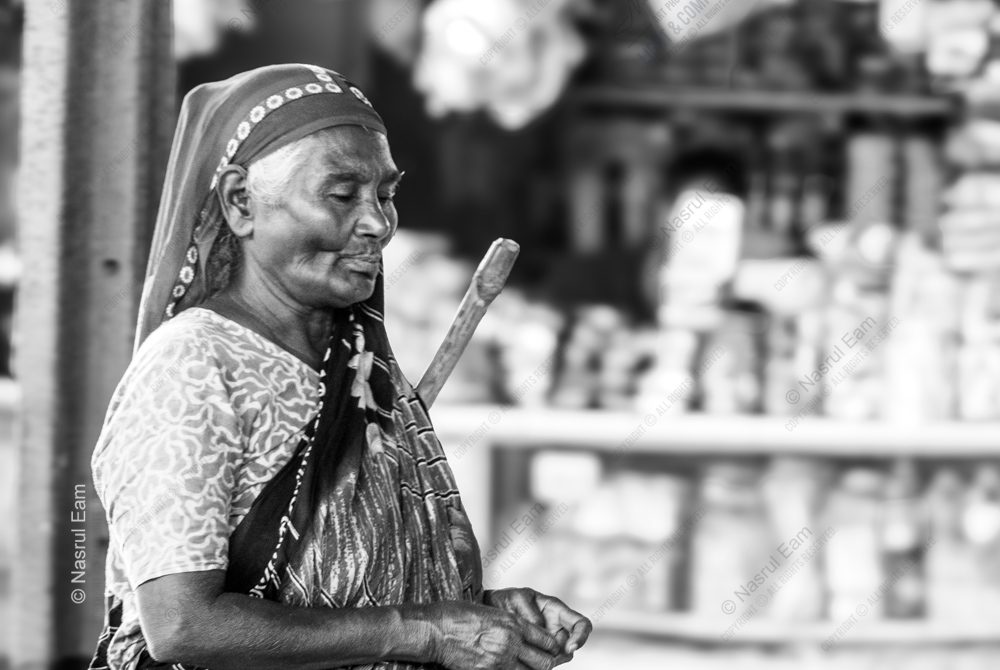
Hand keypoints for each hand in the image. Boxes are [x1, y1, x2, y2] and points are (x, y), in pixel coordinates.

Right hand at [425, 601, 561, 669]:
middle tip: (540, 663)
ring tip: (525, 667)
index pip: (547, 641)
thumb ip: (509, 624)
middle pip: (544, 662)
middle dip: (546, 664)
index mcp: (513, 623)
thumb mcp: (491, 612)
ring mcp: (500, 660)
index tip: (550, 650)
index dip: (552, 648)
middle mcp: (511, 642)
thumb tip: (523, 633)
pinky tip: (508, 669)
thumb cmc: (458, 616)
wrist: (436, 630)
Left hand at [484, 588, 591, 664]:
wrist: (487, 611)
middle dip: (561, 655)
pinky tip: (521, 661)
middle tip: (544, 657)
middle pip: (571, 648)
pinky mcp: (537, 654)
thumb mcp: (516, 599)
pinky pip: (542, 665)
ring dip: (547, 661)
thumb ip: (530, 613)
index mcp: (556, 611)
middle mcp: (556, 628)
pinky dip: (535, 666)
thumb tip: (542, 630)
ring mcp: (547, 643)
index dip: (581, 636)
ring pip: (557, 659)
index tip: (571, 646)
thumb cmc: (504, 600)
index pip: (582, 624)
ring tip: (525, 654)